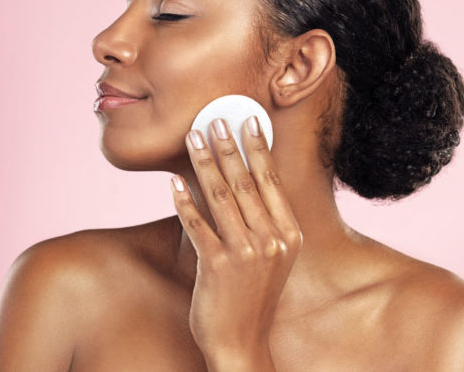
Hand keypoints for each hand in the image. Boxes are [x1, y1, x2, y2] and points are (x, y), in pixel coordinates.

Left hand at [170, 116, 302, 361]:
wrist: (243, 343)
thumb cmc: (255, 296)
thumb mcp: (274, 257)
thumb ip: (267, 222)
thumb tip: (247, 182)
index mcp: (289, 234)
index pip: (272, 182)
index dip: (259, 149)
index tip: (249, 123)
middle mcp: (271, 240)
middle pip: (245, 182)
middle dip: (228, 147)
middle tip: (216, 120)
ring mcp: (245, 253)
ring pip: (220, 196)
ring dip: (204, 163)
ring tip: (194, 138)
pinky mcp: (217, 265)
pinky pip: (197, 224)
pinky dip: (184, 201)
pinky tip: (174, 182)